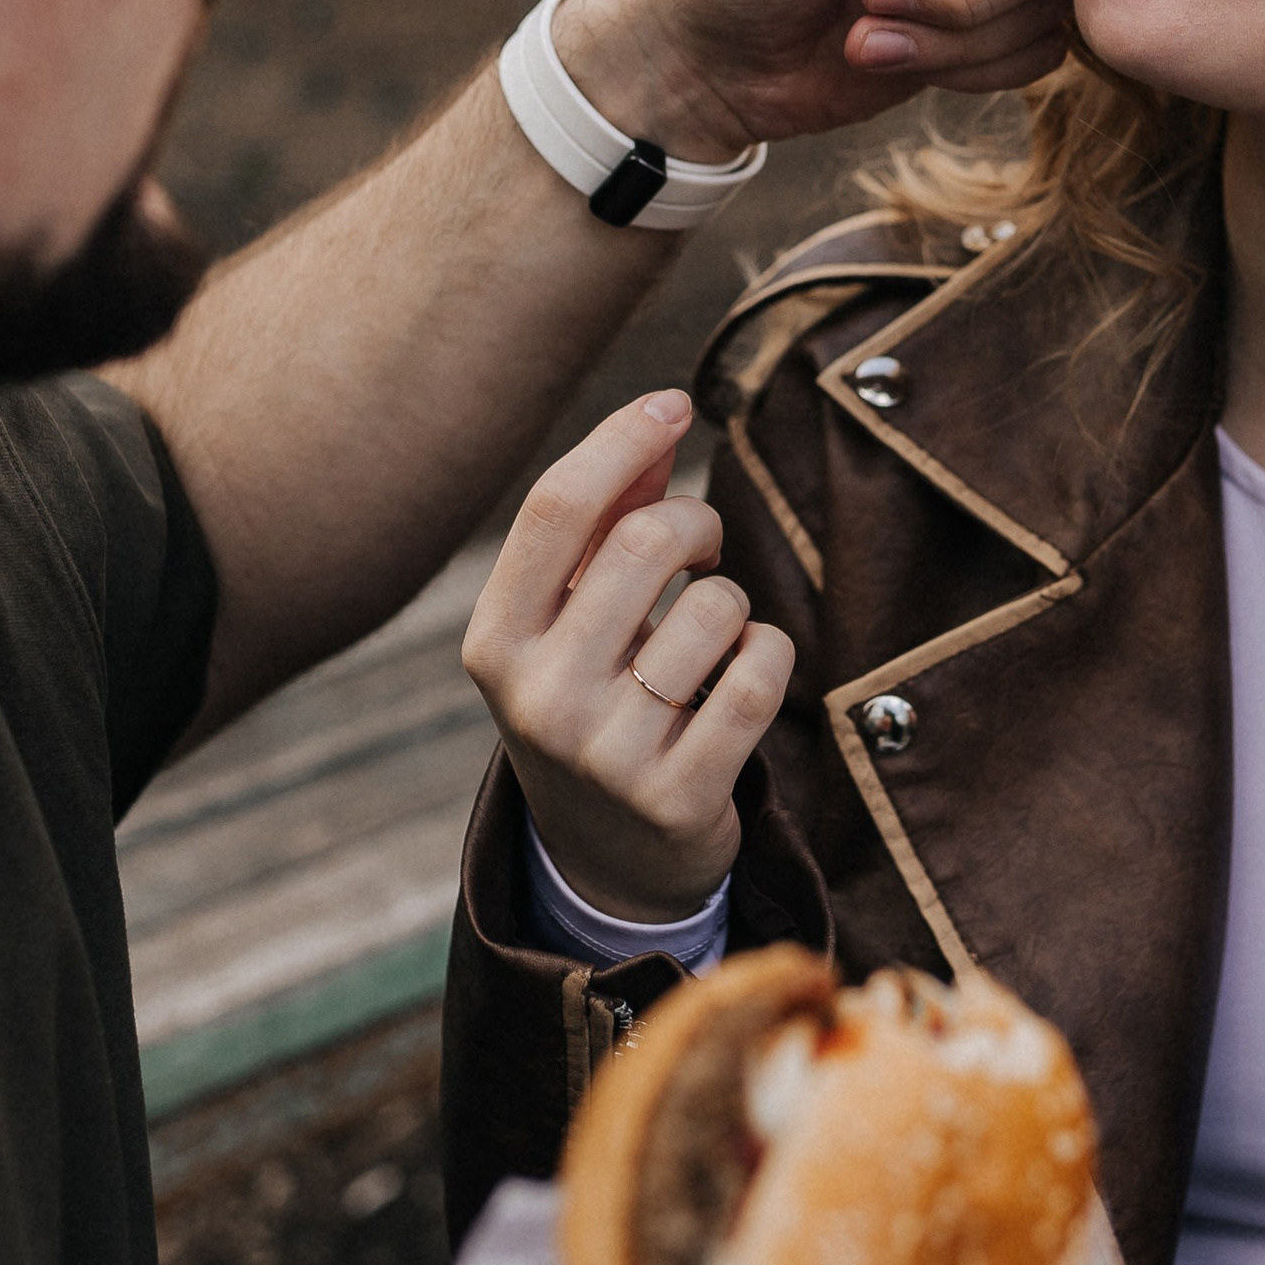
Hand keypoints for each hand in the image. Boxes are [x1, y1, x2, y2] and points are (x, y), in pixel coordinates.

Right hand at [460, 391, 793, 922]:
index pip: (555, 508)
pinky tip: (743, 678)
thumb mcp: (569, 620)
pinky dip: (770, 655)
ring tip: (711, 640)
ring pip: (717, 608)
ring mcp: (606, 755)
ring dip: (734, 605)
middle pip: (646, 542)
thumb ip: (606, 520)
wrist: (608, 859)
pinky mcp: (679, 797)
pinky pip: (762, 674)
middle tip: (703, 547)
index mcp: (494, 643)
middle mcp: (538, 700)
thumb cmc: (594, 700)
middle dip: (697, 521)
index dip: (622, 439)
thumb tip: (663, 419)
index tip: (675, 404)